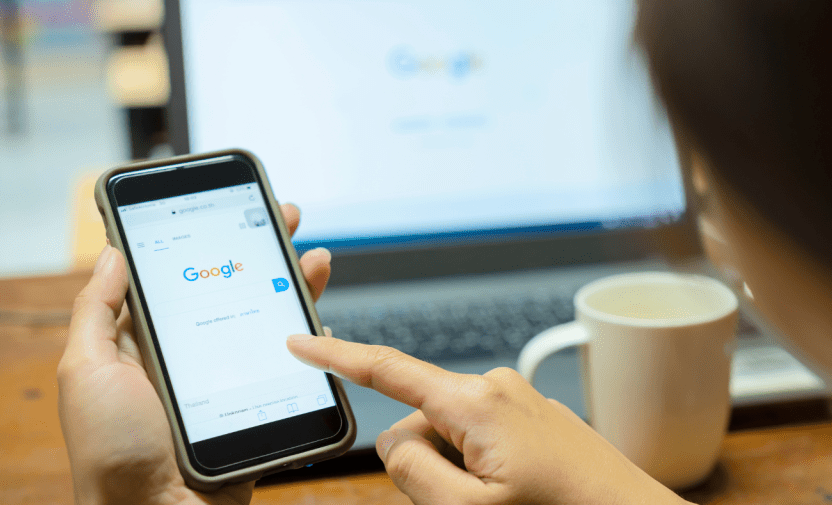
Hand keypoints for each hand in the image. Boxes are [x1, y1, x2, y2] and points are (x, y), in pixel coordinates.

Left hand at [58, 204, 331, 504]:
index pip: (186, 275)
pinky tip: (321, 320)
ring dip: (297, 285)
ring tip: (317, 260)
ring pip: (271, 321)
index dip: (212, 238)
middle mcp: (194, 356)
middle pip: (238, 289)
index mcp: (150, 342)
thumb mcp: (85, 371)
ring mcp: (231, 380)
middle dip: (265, 249)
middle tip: (289, 218)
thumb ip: (96, 311)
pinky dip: (313, 341)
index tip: (234, 207)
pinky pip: (294, 366)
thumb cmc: (112, 452)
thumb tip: (112, 252)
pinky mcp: (261, 405)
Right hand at [286, 338, 689, 504]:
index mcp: (474, 402)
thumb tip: (397, 441)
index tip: (298, 343)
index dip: (336, 357)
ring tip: (507, 502)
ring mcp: (517, 401)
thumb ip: (413, 471)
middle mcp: (495, 387)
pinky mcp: (533, 417)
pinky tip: (520, 495)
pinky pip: (483, 440)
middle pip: (418, 424)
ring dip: (460, 475)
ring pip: (451, 438)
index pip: (388, 370)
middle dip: (429, 467)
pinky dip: (484, 470)